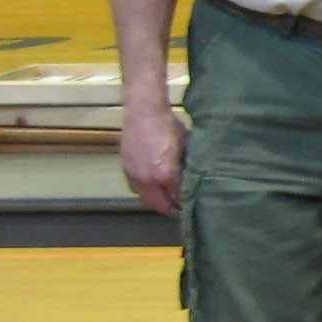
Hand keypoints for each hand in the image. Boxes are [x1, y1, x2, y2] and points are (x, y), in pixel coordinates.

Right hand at [121, 101, 186, 215]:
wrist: (143, 112)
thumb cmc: (169, 127)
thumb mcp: (187, 147)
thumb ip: (189, 168)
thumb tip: (196, 181)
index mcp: (166, 174)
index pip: (179, 199)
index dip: (187, 205)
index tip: (194, 208)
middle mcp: (148, 179)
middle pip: (160, 204)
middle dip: (171, 209)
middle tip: (182, 210)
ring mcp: (134, 174)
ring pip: (146, 198)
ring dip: (158, 202)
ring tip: (169, 201)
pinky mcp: (125, 168)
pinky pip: (136, 188)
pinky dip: (146, 192)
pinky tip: (155, 188)